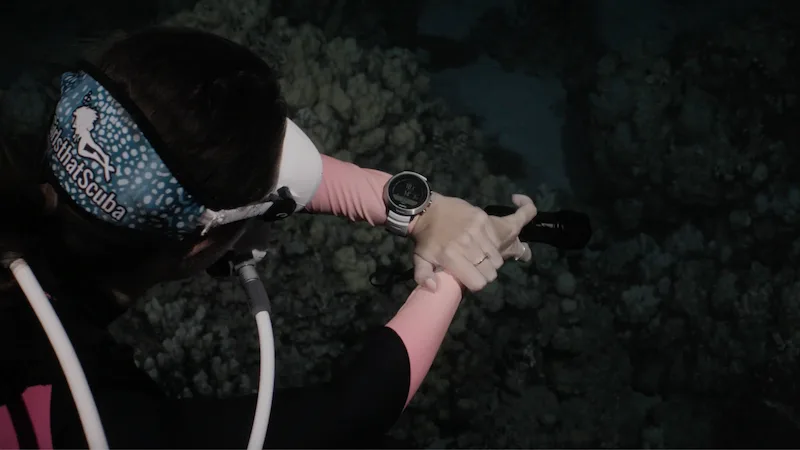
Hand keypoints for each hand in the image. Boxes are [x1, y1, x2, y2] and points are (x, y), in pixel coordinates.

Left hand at [410, 193, 536, 291]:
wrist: (427, 209)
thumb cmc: (425, 238)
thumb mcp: (419, 259)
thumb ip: (423, 276)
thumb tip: (434, 288)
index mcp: (451, 257)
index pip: (478, 282)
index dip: (476, 284)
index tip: (471, 279)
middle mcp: (466, 245)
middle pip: (491, 272)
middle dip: (486, 274)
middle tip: (477, 268)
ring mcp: (477, 231)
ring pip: (497, 258)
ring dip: (492, 261)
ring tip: (481, 257)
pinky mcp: (483, 219)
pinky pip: (497, 240)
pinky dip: (495, 245)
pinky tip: (485, 245)